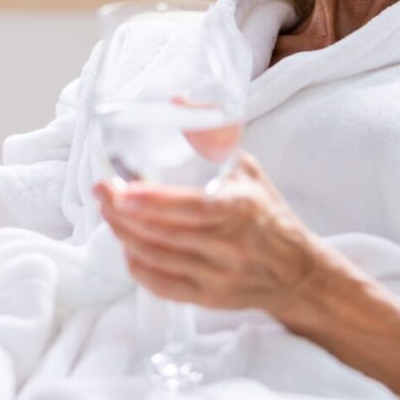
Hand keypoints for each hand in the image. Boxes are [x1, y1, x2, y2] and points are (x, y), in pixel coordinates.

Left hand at [94, 150, 320, 321]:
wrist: (299, 273)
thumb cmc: (267, 212)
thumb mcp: (248, 168)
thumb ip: (213, 136)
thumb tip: (176, 101)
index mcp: (242, 209)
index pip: (192, 207)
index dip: (152, 201)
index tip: (120, 190)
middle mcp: (231, 247)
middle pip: (165, 234)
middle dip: (123, 213)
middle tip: (100, 192)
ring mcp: (219, 277)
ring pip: (157, 259)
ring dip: (124, 235)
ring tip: (106, 212)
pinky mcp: (209, 299)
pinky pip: (162, 286)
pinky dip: (137, 266)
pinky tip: (126, 245)